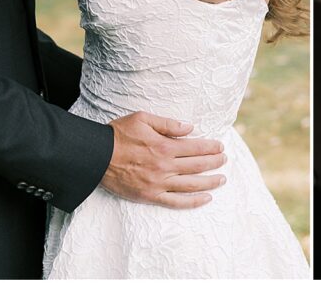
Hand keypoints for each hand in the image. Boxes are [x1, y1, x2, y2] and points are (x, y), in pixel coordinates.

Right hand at [102, 111, 226, 208]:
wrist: (96, 156)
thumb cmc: (119, 134)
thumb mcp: (143, 119)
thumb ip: (168, 124)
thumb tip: (190, 128)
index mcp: (164, 146)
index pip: (196, 147)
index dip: (211, 147)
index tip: (220, 146)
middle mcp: (164, 167)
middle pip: (197, 166)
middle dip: (214, 162)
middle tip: (224, 160)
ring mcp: (158, 184)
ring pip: (191, 185)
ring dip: (210, 182)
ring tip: (222, 179)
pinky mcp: (150, 196)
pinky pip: (176, 202)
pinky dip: (193, 201)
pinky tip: (206, 198)